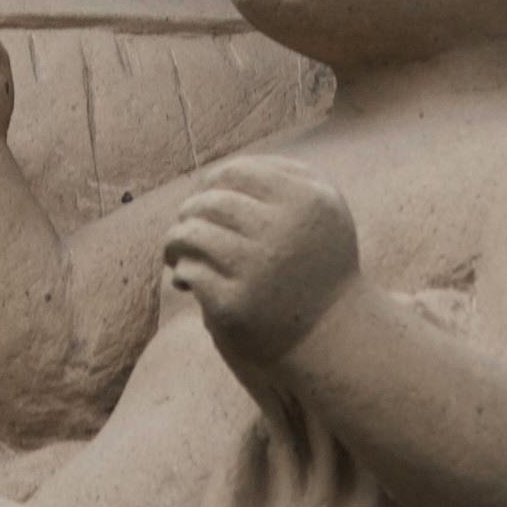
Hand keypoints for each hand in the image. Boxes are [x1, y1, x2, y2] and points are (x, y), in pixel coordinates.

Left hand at [157, 160, 359, 363]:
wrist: (329, 335)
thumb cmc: (318, 262)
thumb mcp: (323, 209)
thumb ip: (284, 174)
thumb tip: (222, 171)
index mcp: (305, 201)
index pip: (237, 171)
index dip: (214, 182)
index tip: (207, 197)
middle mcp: (282, 232)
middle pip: (210, 202)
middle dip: (190, 211)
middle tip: (187, 226)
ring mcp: (257, 269)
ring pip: (191, 234)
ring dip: (176, 240)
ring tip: (176, 251)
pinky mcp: (234, 305)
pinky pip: (189, 271)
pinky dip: (182, 272)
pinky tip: (187, 281)